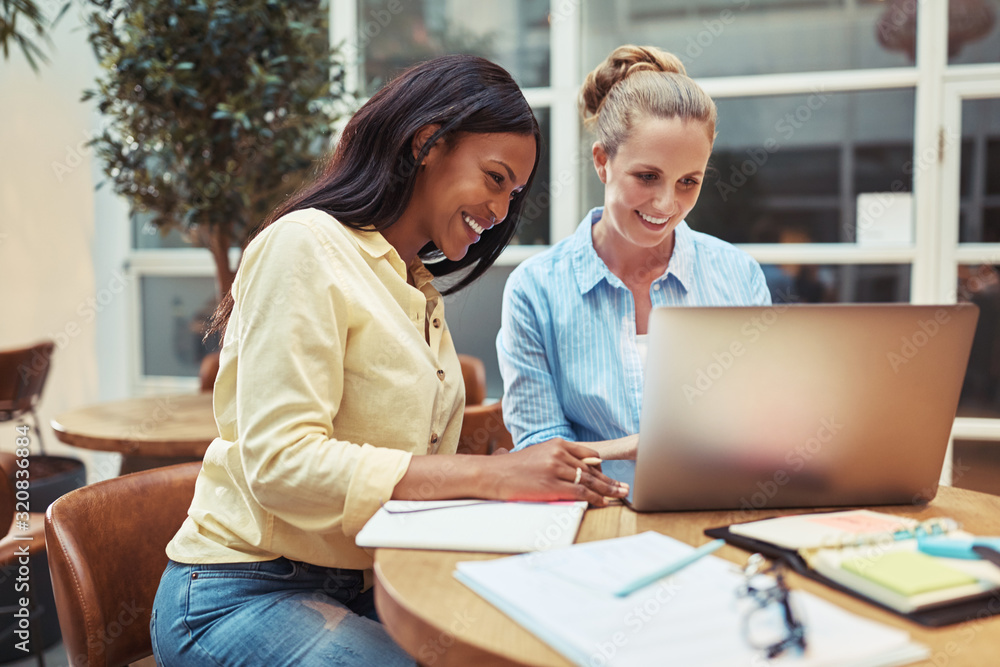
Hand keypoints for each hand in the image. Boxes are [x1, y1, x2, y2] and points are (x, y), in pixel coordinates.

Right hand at [486, 439, 628, 505]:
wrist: (492, 473)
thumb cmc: (514, 467)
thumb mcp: (539, 454)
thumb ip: (559, 459)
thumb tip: (579, 469)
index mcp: (557, 444)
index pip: (589, 455)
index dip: (602, 469)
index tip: (610, 477)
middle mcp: (558, 453)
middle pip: (592, 469)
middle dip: (610, 480)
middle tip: (624, 488)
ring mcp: (555, 469)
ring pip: (589, 481)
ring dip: (607, 490)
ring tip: (619, 495)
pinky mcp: (551, 485)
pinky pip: (579, 492)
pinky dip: (594, 498)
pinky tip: (602, 502)